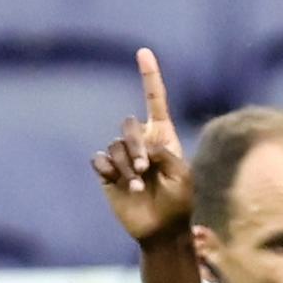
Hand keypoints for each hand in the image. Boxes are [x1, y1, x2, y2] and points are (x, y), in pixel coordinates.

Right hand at [93, 47, 192, 241]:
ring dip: (126, 165)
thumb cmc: (178, 203)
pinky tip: (121, 185)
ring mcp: (122, 157)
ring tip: (137, 186)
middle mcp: (141, 142)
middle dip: (136, 145)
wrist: (161, 230)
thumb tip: (141, 146)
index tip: (143, 52)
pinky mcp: (107, 172)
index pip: (155, 101)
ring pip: (115, 146)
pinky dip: (111, 172)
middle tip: (145, 168)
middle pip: (129, 125)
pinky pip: (100, 160)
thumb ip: (165, 154)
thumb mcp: (182, 176)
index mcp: (163, 137)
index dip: (150, 76)